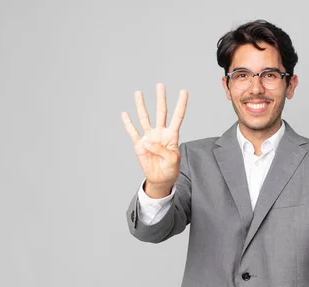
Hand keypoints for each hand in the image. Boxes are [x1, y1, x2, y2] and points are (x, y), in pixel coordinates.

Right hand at [121, 83, 187, 197]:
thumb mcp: (172, 160)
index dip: (181, 104)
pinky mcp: (139, 145)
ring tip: (138, 93)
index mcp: (172, 135)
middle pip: (161, 112)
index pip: (177, 117)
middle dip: (161, 98)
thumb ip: (162, 150)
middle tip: (160, 85)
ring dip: (141, 106)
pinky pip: (133, 132)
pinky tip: (125, 114)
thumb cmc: (170, 168)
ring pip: (145, 118)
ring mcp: (149, 137)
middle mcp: (160, 133)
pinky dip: (128, 123)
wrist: (161, 179)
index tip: (183, 91)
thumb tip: (148, 142)